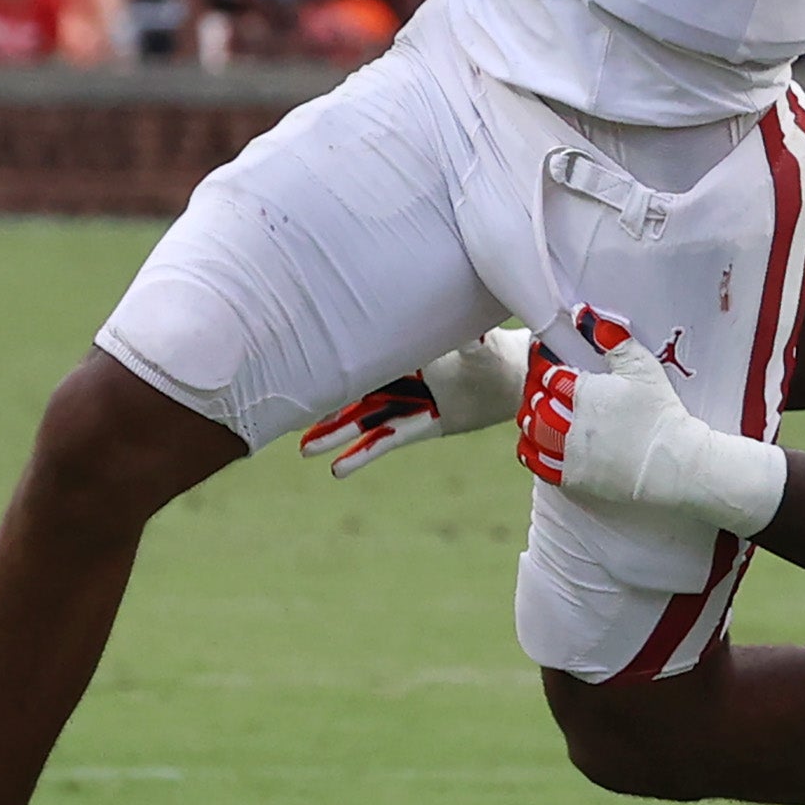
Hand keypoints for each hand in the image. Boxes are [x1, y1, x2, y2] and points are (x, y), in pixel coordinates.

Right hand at [299, 327, 529, 475]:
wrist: (519, 379)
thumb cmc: (500, 354)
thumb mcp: (486, 348)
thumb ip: (474, 342)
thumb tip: (476, 335)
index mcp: (410, 349)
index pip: (368, 356)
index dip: (337, 364)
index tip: (302, 371)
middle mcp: (404, 375)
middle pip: (357, 390)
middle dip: (326, 404)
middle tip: (285, 415)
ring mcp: (410, 401)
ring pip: (366, 418)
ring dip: (337, 434)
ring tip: (304, 449)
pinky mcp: (423, 425)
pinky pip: (389, 439)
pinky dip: (365, 454)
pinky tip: (339, 470)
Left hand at [515, 308, 784, 534]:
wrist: (674, 462)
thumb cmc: (661, 412)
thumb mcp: (642, 368)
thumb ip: (613, 339)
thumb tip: (583, 314)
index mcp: (582, 392)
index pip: (549, 375)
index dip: (546, 367)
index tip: (549, 362)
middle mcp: (569, 422)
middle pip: (536, 403)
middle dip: (538, 393)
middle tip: (546, 388)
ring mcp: (568, 453)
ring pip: (533, 432)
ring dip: (532, 421)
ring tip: (541, 413)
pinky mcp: (572, 478)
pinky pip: (537, 463)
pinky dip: (530, 451)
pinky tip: (537, 442)